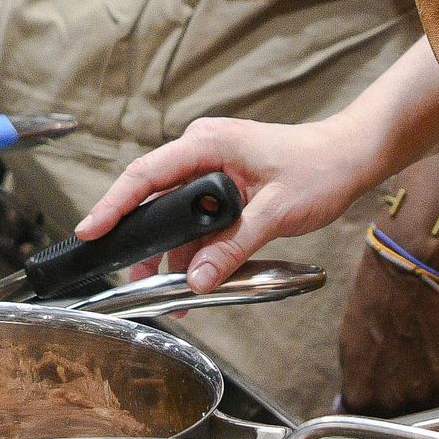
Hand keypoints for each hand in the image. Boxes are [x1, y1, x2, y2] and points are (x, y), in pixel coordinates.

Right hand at [77, 112, 384, 287]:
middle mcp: (203, 151)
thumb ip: (233, 247)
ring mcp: (212, 167)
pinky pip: (196, 218)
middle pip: (154, 197)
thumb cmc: (318, 169)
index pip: (146, 174)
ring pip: (175, 214)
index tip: (90, 232)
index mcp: (208, 144)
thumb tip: (198, 281)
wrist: (348, 157)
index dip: (114, 204)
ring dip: (171, 252)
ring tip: (167, 293)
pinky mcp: (222, 185)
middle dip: (141, 241)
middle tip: (130, 279)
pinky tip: (194, 278)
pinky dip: (194, 247)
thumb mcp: (276, 212)